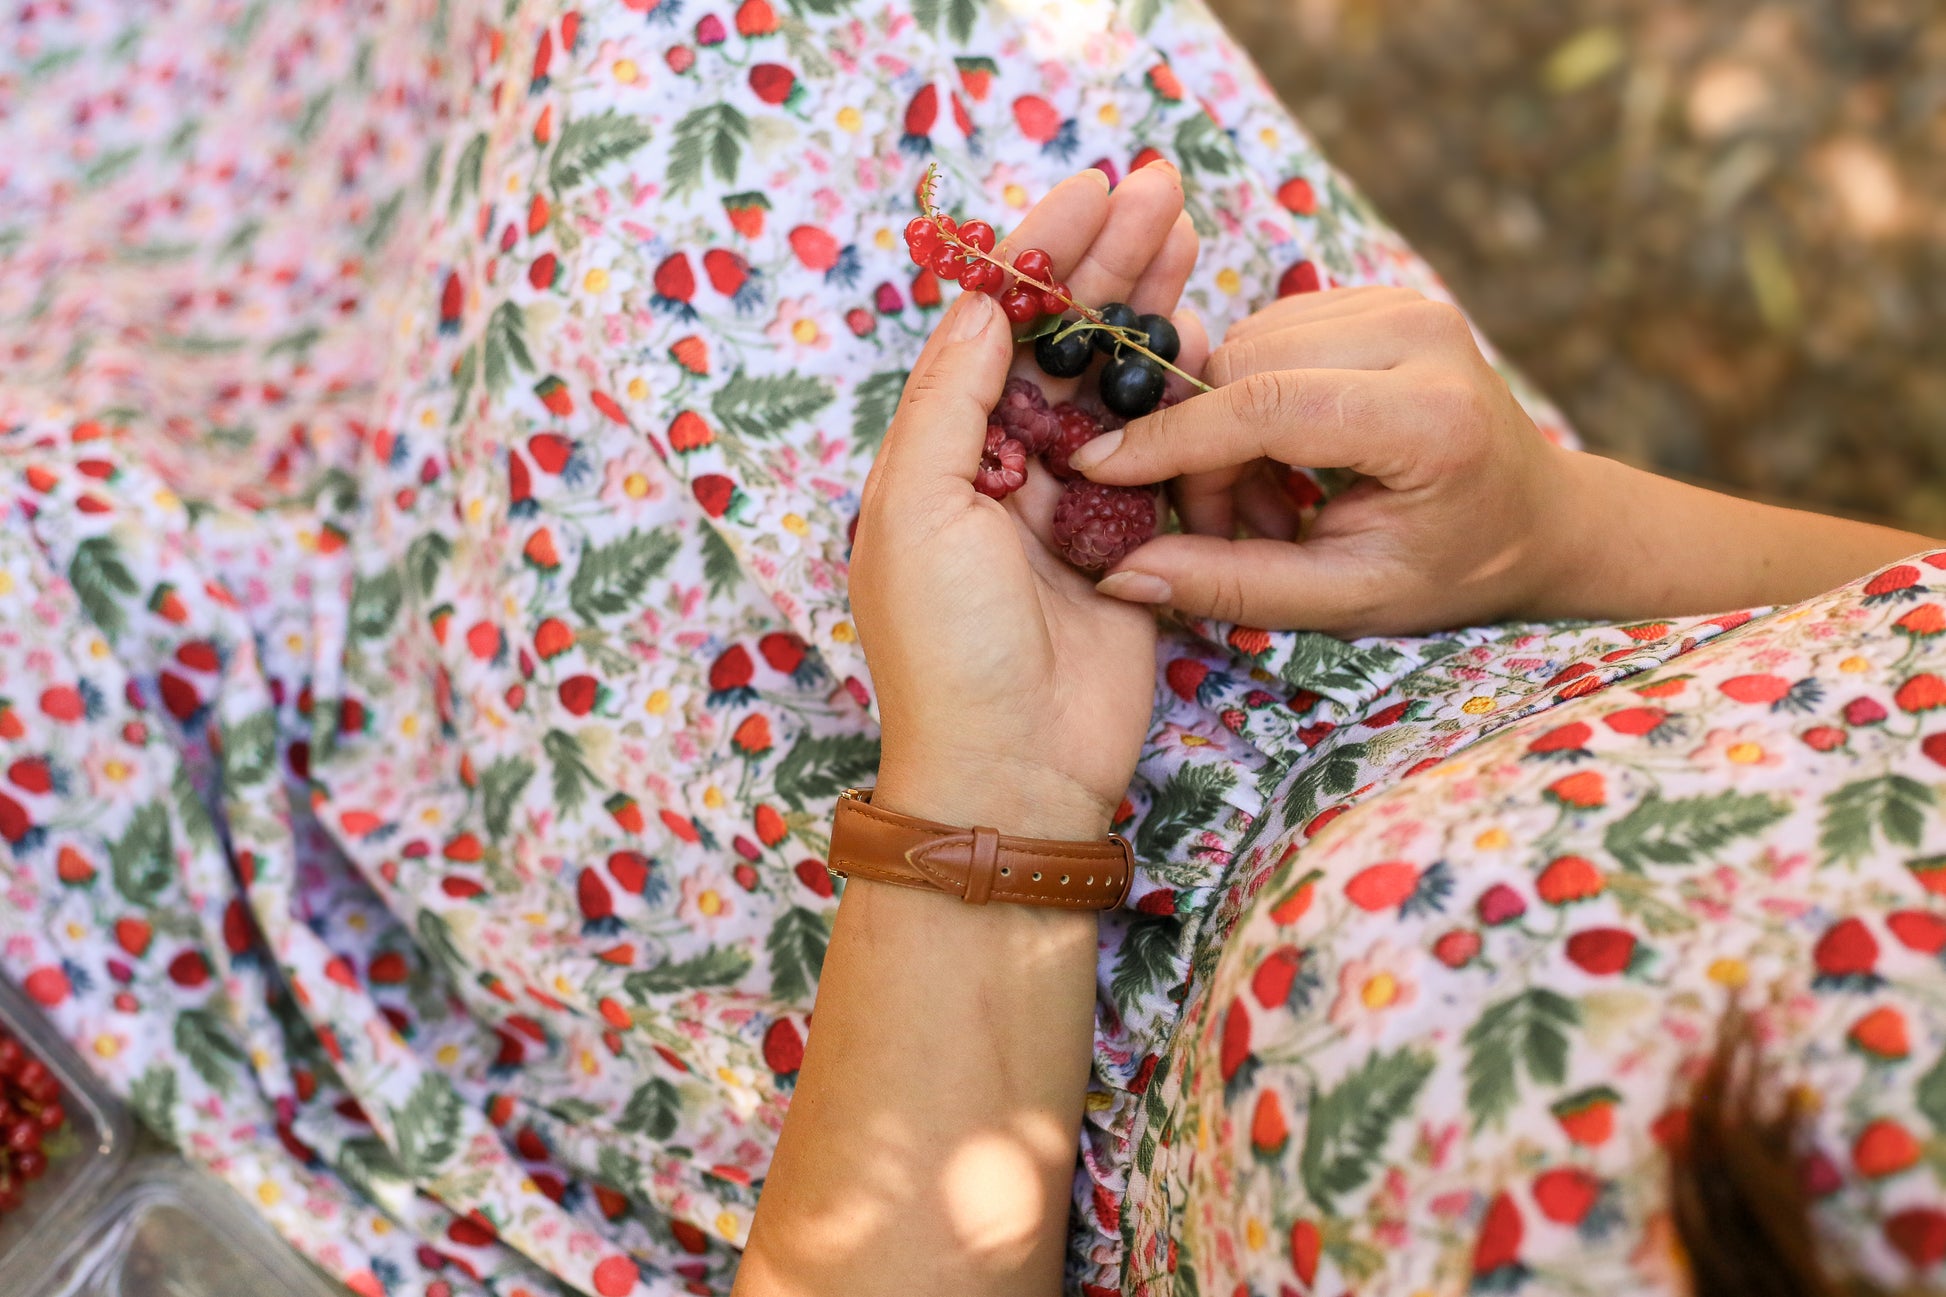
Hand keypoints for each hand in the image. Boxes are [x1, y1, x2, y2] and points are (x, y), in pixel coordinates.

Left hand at [849, 165, 1205, 839]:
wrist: (1012, 769)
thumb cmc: (948, 646)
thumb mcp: (920, 509)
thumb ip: (950, 401)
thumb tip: (985, 304)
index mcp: (939, 453)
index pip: (991, 328)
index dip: (1037, 256)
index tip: (1087, 189)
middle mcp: (1001, 469)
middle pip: (1059, 342)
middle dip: (1106, 263)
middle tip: (1162, 189)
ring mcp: (1070, 504)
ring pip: (1115, 384)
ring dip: (1148, 309)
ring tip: (1189, 232)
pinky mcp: (1131, 543)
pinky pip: (1161, 453)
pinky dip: (1182, 394)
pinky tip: (1208, 335)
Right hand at [1070, 286, 1575, 636]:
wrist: (1535, 517)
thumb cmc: (1450, 568)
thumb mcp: (1347, 598)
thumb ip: (1234, 585)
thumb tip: (1121, 576)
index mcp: (1430, 418)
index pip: (1269, 403)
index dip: (1173, 439)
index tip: (1098, 470)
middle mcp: (1422, 336)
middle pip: (1245, 366)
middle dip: (1204, 450)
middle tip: (1223, 528)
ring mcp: (1403, 303)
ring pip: (1245, 344)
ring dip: (1225, 427)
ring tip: (1266, 502)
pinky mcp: (1378, 296)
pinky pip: (1266, 333)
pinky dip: (1250, 400)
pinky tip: (1283, 458)